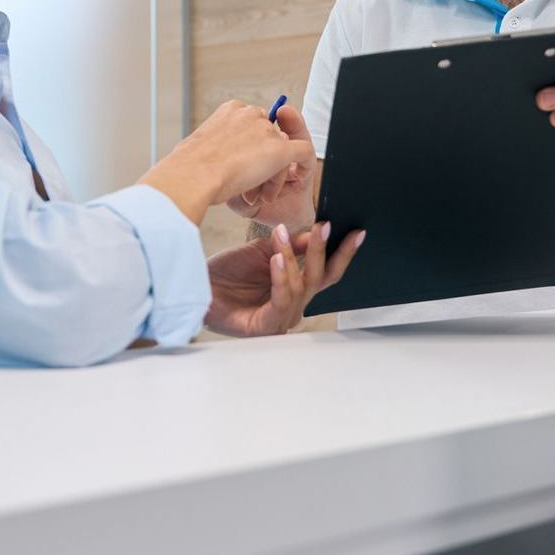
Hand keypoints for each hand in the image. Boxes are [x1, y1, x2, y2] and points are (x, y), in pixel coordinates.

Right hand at [141, 100, 314, 225]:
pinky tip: (298, 177)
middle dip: (262, 165)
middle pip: (269, 138)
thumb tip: (216, 152)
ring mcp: (266, 131)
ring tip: (254, 196)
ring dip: (271, 176)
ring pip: (282, 151)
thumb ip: (216, 146)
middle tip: (250, 190)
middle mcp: (251, 114)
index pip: (252, 128)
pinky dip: (304, 164)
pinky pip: (303, 151)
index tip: (241, 171)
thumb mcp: (197, 150)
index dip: (250, 151)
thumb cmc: (188, 168)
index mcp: (231, 111)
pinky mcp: (280, 149)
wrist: (191, 178)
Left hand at [205, 221, 365, 336]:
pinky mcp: (265, 326)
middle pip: (319, 279)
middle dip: (324, 251)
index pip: (326, 272)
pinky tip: (276, 258)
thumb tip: (317, 232)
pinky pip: (281, 300)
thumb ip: (292, 245)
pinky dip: (281, 277)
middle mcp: (293, 305)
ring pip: (301, 286)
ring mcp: (280, 318)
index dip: (343, 253)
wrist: (197, 285)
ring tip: (282, 236)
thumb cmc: (228, 272)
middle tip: (325, 227)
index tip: (357, 233)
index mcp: (296, 288)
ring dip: (293, 258)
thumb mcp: (263, 251)